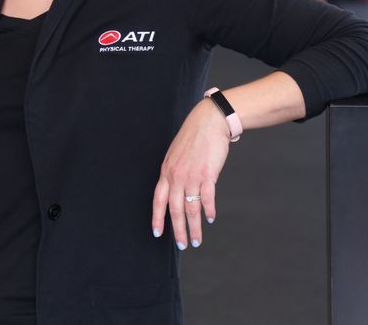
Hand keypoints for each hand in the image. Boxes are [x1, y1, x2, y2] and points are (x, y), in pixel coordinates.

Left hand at [151, 99, 230, 249]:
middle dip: (177, 230)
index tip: (157, 233)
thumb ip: (174, 172)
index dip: (157, 218)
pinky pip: (207, 199)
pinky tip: (210, 219)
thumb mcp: (175, 154)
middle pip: (175, 210)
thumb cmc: (193, 138)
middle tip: (182, 245)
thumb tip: (174, 189)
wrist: (208, 123)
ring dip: (194, 227)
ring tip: (197, 240)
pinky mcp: (207, 175)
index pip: (158, 200)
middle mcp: (176, 176)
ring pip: (191, 209)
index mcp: (166, 171)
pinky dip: (208, 211)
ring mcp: (191, 176)